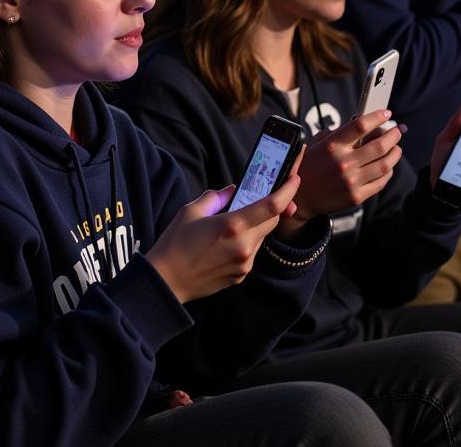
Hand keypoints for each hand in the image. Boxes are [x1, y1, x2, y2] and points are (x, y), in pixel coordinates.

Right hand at [146, 174, 299, 302]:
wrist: (166, 281)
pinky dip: (246, 242)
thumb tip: (232, 191)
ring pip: (261, 237)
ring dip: (256, 225)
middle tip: (267, 195)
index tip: (294, 179)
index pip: (272, 206)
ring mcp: (244, 264)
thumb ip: (216, 197)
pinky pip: (251, 253)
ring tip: (233, 221)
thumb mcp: (191, 211)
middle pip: (271, 221)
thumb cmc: (175, 244)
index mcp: (232, 225)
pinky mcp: (241, 276)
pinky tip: (225, 242)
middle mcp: (244, 246)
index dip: (287, 191)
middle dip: (274, 207)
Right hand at [291, 111, 402, 223]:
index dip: (377, 117)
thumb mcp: (318, 144)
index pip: (360, 126)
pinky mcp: (356, 196)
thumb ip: (339, 133)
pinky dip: (388, 171)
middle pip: (379, 146)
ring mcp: (351, 181)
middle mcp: (343, 163)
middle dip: (393, 135)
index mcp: (332, 146)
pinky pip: (380, 182)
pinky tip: (388, 166)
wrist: (300, 197)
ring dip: (395, 153)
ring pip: (384, 164)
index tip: (386, 113)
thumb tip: (363, 123)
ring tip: (396, 147)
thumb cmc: (308, 166)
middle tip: (397, 130)